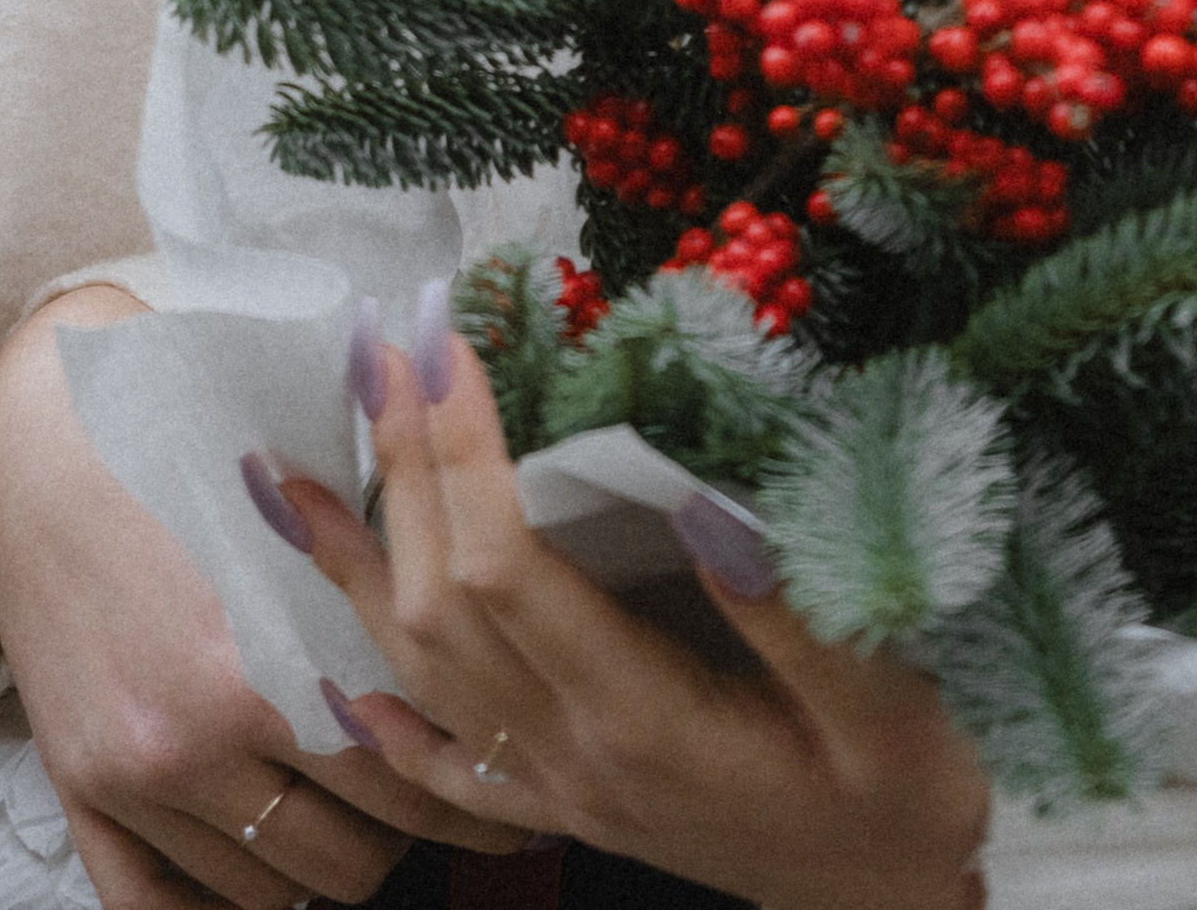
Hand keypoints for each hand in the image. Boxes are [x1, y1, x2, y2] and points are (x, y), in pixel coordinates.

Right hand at [0, 286, 538, 906]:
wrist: (53, 437)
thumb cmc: (196, 447)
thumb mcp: (303, 511)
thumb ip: (377, 594)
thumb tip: (474, 647)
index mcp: (274, 658)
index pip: (401, 779)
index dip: (462, 789)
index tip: (503, 788)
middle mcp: (199, 738)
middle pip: (342, 857)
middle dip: (401, 837)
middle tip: (434, 803)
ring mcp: (135, 776)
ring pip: (263, 892)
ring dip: (318, 866)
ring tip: (357, 823)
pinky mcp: (78, 788)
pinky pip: (154, 908)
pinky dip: (218, 905)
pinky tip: (260, 867)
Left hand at [285, 308, 988, 909]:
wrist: (898, 906)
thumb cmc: (907, 798)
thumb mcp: (890, 710)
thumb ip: (795, 617)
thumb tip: (700, 501)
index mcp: (642, 714)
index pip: (510, 568)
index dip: (464, 454)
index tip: (442, 342)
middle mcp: (575, 753)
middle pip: (443, 600)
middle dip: (399, 466)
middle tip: (369, 343)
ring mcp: (559, 785)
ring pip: (422, 669)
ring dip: (355, 564)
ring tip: (289, 472)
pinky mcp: (568, 804)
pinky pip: (446, 762)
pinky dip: (380, 711)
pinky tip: (333, 671)